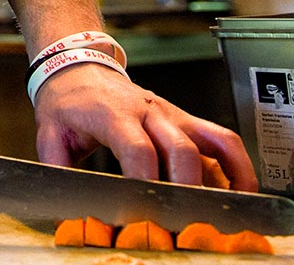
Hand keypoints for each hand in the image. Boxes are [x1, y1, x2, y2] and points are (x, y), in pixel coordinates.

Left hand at [31, 64, 257, 190]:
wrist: (79, 68)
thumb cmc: (68, 103)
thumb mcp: (51, 134)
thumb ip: (58, 171)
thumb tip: (65, 210)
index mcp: (113, 114)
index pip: (138, 148)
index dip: (144, 181)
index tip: (144, 212)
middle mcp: (149, 112)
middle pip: (180, 149)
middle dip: (186, 190)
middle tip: (183, 223)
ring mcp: (172, 115)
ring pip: (211, 141)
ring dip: (225, 177)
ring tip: (228, 212)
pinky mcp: (186, 120)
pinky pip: (221, 139)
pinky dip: (238, 164)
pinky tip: (242, 190)